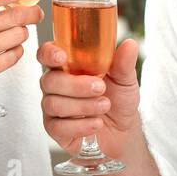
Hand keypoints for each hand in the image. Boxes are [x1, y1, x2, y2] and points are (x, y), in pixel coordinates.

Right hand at [37, 38, 140, 156]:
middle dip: (75, 85)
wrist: (123, 130)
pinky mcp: (55, 129)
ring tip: (104, 105)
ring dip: (82, 106)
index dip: (49, 54)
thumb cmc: (119, 99)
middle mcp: (55, 85)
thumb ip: (123, 63)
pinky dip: (81, 125)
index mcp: (67, 66)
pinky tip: (96, 123)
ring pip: (53, 104)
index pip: (46, 54)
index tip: (62, 57)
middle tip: (100, 88)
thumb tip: (130, 44)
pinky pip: (58, 127)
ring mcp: (52, 108)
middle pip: (49, 81)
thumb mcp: (125, 79)